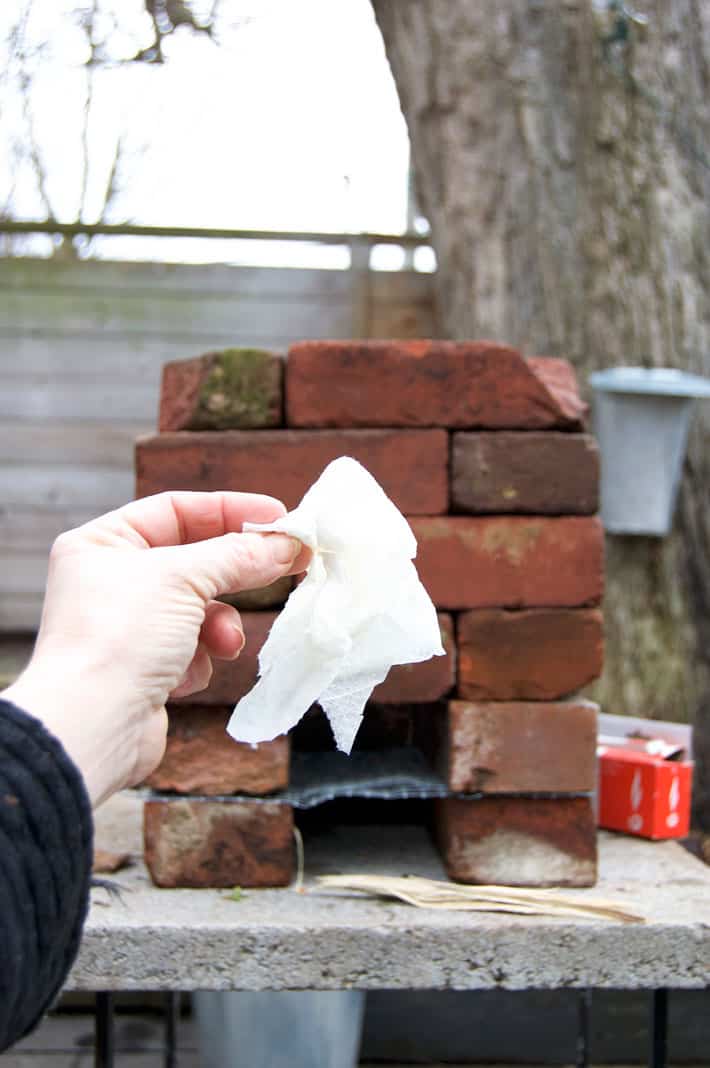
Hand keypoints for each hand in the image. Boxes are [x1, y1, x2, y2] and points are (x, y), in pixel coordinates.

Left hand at [2, 492, 308, 806]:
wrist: (92, 727)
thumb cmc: (119, 636)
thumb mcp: (183, 578)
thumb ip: (240, 555)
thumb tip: (288, 544)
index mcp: (102, 543)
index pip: (175, 510)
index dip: (229, 511)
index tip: (279, 517)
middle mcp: (110, 581)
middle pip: (193, 561)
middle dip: (237, 570)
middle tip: (291, 563)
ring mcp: (128, 627)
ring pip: (200, 608)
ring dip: (220, 624)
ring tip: (224, 641)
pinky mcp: (144, 669)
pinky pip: (192, 648)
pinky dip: (198, 658)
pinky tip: (184, 675)